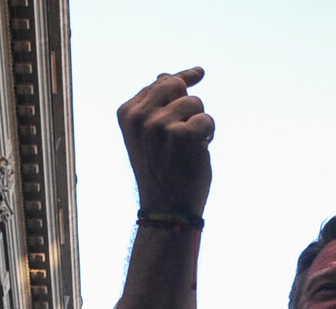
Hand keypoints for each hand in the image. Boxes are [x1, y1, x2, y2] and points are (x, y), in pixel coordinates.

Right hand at [117, 67, 213, 215]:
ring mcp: (159, 125)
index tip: (200, 73)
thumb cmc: (162, 169)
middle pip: (178, 87)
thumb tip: (166, 74)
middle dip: (189, 107)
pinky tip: (198, 151)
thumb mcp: (149, 133)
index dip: (184, 78)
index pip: (161, 82)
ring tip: (188, 147)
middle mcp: (139, 116)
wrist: (167, 208)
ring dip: (199, 124)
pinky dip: (208, 135)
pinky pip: (207, 119)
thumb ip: (155, 103)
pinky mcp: (182, 134)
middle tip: (184, 133)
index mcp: (127, 112)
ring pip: (195, 103)